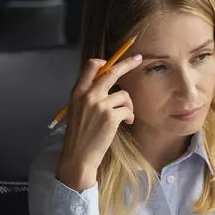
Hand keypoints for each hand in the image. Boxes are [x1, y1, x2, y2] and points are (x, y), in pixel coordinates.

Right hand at [55, 54, 142, 190]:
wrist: (78, 155)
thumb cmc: (78, 135)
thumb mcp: (76, 109)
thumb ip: (88, 95)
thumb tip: (105, 83)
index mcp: (77, 92)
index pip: (91, 67)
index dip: (103, 62)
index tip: (112, 62)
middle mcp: (88, 95)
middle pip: (111, 72)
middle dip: (127, 64)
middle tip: (138, 59)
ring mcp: (100, 105)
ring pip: (123, 94)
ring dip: (128, 105)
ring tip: (124, 116)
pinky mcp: (111, 116)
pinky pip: (128, 109)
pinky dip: (129, 116)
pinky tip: (125, 123)